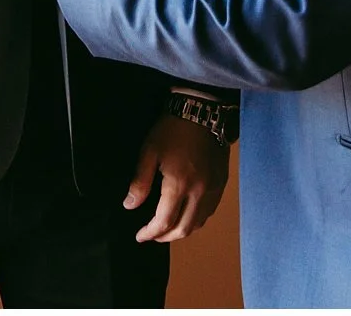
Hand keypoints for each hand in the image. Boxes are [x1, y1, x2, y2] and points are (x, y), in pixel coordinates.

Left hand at [127, 113, 229, 242]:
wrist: (203, 112)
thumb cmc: (172, 129)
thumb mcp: (149, 152)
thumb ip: (140, 182)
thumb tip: (130, 205)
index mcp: (179, 184)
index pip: (164, 222)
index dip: (150, 233)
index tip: (140, 236)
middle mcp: (199, 192)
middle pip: (183, 229)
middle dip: (165, 237)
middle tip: (151, 235)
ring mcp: (213, 189)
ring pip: (198, 223)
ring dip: (181, 231)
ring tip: (167, 229)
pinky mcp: (221, 183)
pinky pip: (209, 212)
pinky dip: (196, 220)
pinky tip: (186, 216)